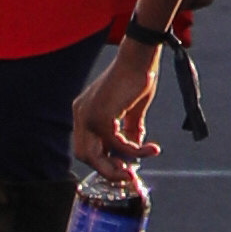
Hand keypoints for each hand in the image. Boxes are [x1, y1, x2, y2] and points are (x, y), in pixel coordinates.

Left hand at [71, 34, 158, 176]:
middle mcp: (80, 113)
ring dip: (117, 167)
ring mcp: (88, 116)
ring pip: (96, 156)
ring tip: (137, 168)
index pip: (85, 145)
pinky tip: (150, 148)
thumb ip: (128, 130)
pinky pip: (117, 144)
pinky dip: (134, 150)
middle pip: (84, 155)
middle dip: (106, 169)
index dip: (103, 160)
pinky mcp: (101, 117)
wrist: (141, 57)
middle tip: (128, 174)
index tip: (124, 167)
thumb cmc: (137, 77)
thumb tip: (133, 153)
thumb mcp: (131, 110)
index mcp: (83, 110)